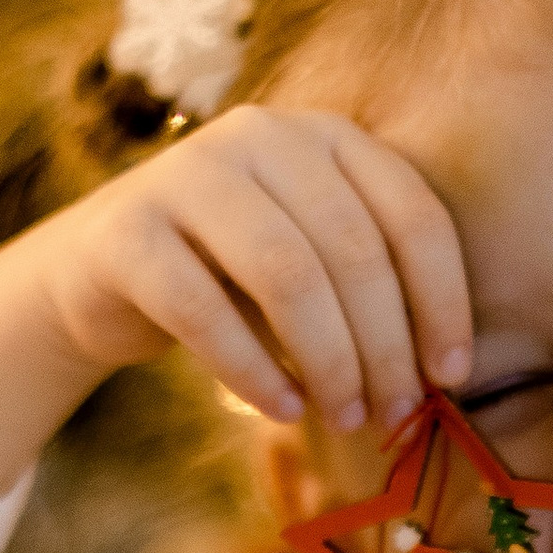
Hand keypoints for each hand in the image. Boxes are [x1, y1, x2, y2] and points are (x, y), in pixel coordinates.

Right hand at [34, 103, 473, 431]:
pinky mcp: (126, 231)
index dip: (442, 300)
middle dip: (384, 345)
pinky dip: (252, 369)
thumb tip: (444, 373)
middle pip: (353, 250)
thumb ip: (372, 287)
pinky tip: (282, 409)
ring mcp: (186, 173)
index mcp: (323, 135)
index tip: (450, 376)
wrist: (102, 275)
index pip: (411, 214)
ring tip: (343, 417)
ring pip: (287, 274)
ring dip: (329, 360)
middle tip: (393, 414)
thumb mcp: (313, 261)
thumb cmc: (232, 276)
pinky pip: (203, 309)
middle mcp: (259, 135)